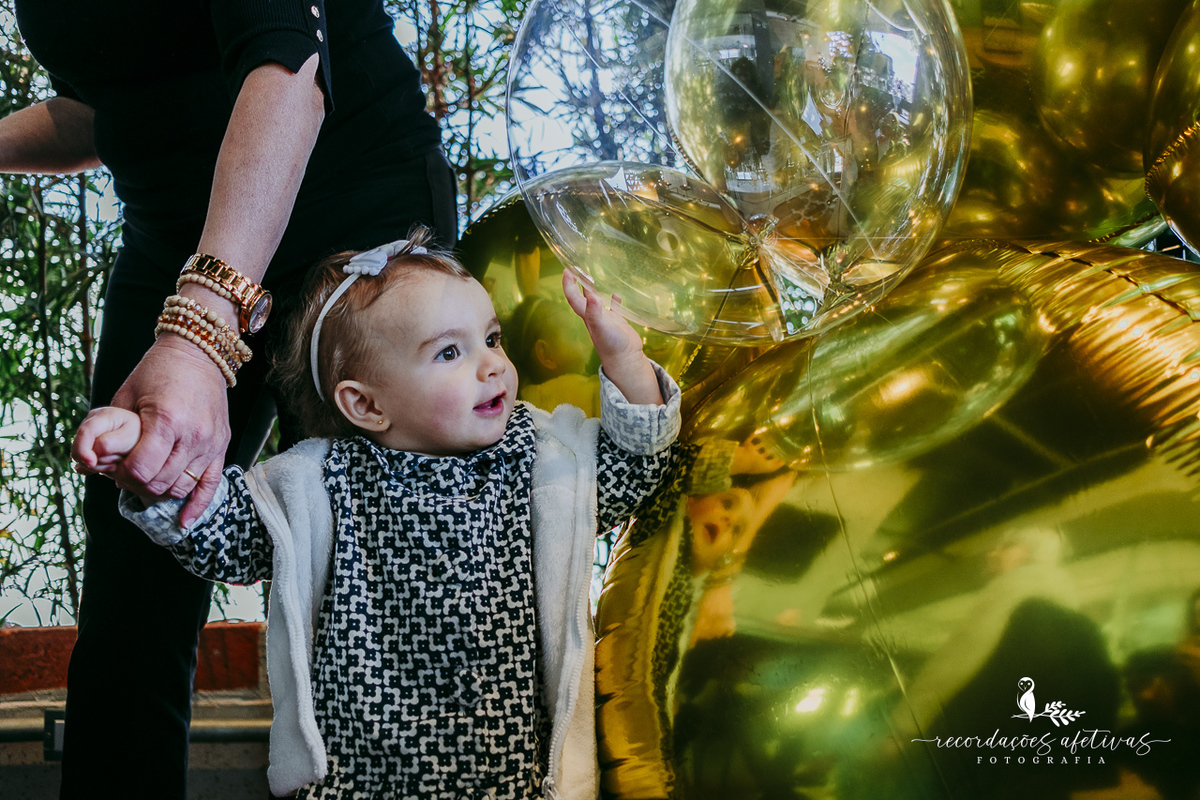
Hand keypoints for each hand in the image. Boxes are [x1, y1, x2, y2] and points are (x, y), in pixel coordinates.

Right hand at [72, 406, 141, 473]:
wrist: (141, 440)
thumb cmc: (138, 436)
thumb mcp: (129, 438)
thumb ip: (108, 444)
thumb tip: (90, 454)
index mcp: (103, 416)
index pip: (85, 432)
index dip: (83, 449)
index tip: (92, 463)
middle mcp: (90, 422)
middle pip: (79, 448)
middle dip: (97, 460)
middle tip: (118, 458)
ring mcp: (86, 434)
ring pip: (81, 458)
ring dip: (99, 465)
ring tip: (117, 458)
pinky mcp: (85, 447)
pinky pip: (83, 464)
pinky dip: (97, 467)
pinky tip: (110, 463)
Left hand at [108, 335, 230, 525]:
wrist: (198, 353)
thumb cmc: (156, 371)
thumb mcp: (122, 396)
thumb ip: (103, 430)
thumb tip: (87, 463)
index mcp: (166, 419)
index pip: (141, 470)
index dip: (122, 476)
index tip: (114, 468)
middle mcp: (192, 434)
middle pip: (160, 482)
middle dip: (137, 484)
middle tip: (126, 473)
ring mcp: (211, 441)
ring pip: (181, 486)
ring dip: (159, 490)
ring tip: (147, 480)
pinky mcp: (221, 445)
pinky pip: (210, 484)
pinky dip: (197, 506)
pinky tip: (184, 521)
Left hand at [561, 270, 642, 367]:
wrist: (625, 360)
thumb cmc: (612, 345)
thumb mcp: (602, 328)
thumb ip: (595, 312)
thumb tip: (591, 296)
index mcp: (587, 316)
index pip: (573, 297)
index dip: (568, 284)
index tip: (566, 270)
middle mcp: (594, 315)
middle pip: (582, 296)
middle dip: (577, 282)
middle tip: (576, 268)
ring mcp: (605, 318)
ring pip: (596, 300)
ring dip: (593, 289)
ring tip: (593, 275)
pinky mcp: (617, 322)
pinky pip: (614, 308)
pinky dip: (614, 300)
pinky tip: (617, 293)